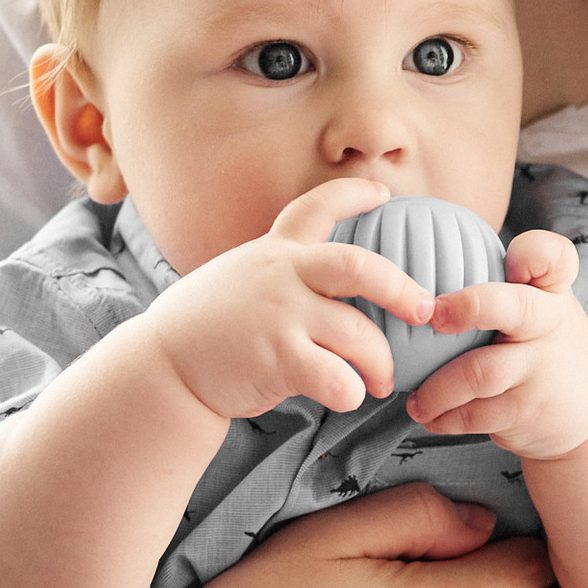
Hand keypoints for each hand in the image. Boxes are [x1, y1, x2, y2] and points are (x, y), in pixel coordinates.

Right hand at [148, 176, 435, 419]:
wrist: (162, 366)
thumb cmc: (205, 331)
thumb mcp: (239, 280)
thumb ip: (281, 276)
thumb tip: (325, 289)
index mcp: (274, 252)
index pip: (316, 206)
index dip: (353, 194)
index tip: (383, 191)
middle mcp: (282, 274)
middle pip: (361, 266)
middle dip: (402, 287)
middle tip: (425, 309)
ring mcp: (280, 313)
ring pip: (359, 334)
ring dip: (380, 363)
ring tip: (382, 381)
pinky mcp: (278, 356)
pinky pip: (338, 376)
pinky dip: (352, 391)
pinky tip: (348, 396)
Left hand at [405, 230, 587, 461]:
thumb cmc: (546, 346)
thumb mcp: (542, 307)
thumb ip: (500, 286)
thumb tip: (416, 276)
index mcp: (551, 291)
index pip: (552, 255)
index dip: (533, 252)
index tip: (510, 260)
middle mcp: (549, 324)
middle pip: (510, 307)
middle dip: (466, 308)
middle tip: (432, 318)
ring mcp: (540, 369)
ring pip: (478, 373)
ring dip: (437, 388)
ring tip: (416, 399)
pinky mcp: (527, 410)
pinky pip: (474, 414)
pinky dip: (444, 418)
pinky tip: (431, 416)